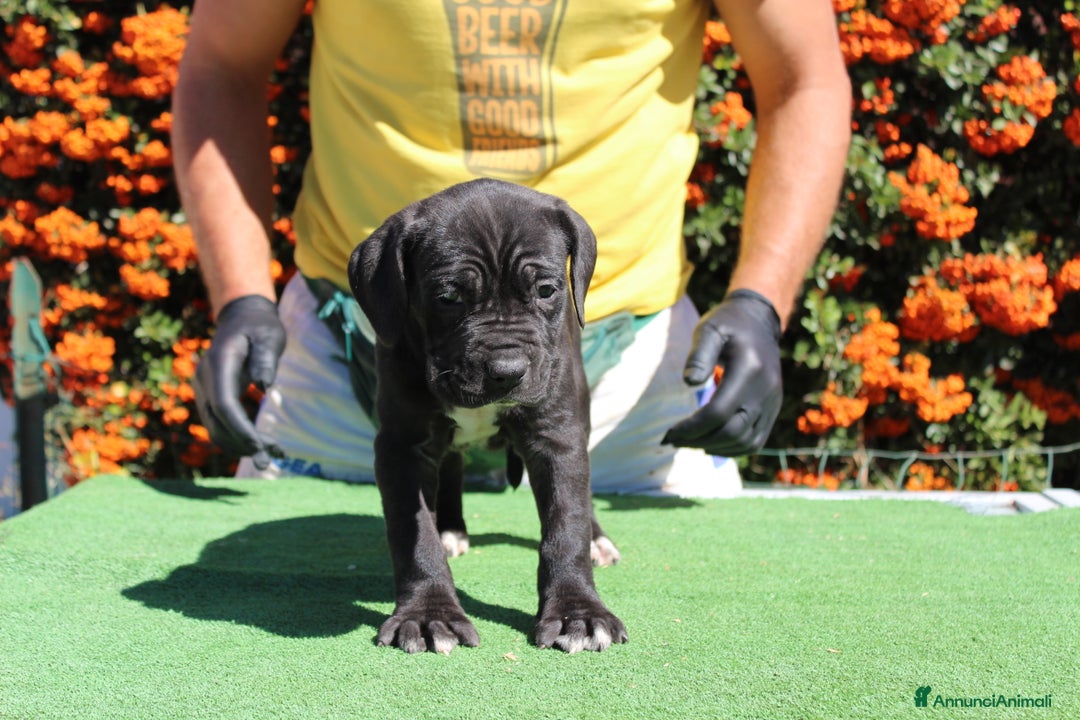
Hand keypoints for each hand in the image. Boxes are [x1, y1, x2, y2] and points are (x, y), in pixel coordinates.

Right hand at [193, 295, 285, 468]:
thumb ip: (266, 358)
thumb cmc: (260, 326)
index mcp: (218, 362)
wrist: (241, 318)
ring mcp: (204, 389)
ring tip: (273, 454)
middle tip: (271, 459)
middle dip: (242, 443)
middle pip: (217, 422)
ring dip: (241, 445)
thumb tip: (265, 386)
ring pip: (215, 428)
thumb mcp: (269, 335)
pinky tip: (260, 445)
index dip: (239, 427)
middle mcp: (204, 378)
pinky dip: (238, 438)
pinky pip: (219, 424)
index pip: (223, 403)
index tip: (259, 445)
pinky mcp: (210, 397)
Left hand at [662, 290, 782, 455]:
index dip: (692, 429)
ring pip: (746, 442)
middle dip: (699, 441)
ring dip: (716, 448)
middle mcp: (766, 390)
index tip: (669, 433)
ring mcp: (773, 401)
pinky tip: (711, 444)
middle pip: (733, 432)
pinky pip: (757, 441)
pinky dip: (733, 449)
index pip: (719, 412)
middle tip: (673, 440)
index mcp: (749, 370)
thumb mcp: (708, 330)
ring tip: (689, 443)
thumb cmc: (728, 324)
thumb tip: (689, 383)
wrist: (759, 321)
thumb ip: (699, 355)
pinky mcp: (774, 408)